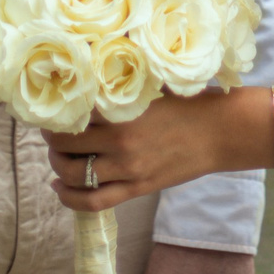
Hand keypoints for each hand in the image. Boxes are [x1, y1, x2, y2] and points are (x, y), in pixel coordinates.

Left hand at [45, 89, 259, 212]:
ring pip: (74, 174)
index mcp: (122, 110)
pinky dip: (69, 198)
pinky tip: (59, 187)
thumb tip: (87, 71)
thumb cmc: (188, 101)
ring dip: (58, 165)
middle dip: (53, 139)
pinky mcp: (137, 188)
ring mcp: (128, 169)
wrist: (221, 131)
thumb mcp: (151, 84)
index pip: (72, 114)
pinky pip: (93, 202)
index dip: (56, 113)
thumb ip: (120, 83)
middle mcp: (121, 141)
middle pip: (65, 144)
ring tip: (58, 156)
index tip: (55, 108)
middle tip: (53, 132)